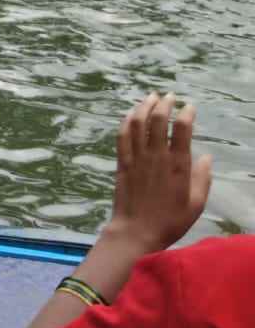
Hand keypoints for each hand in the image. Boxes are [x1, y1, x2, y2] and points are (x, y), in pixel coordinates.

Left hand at [105, 92, 212, 256]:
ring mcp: (136, 158)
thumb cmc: (170, 221)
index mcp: (178, 166)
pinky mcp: (122, 162)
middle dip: (164, 104)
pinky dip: (126, 121)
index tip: (190, 107)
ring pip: (138, 123)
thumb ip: (202, 179)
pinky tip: (130, 114)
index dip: (186, 114)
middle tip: (169, 96)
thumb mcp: (196, 204)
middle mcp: (156, 157)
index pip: (182, 131)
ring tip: (151, 96)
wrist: (136, 232)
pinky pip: (122, 136)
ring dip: (144, 106)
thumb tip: (206, 157)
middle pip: (158, 121)